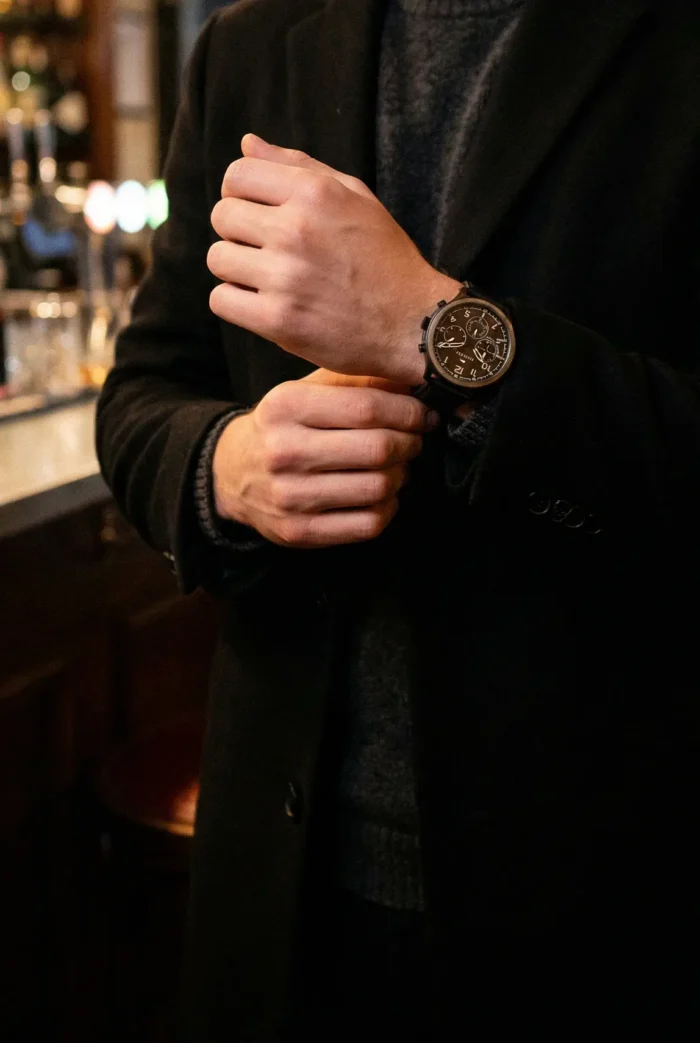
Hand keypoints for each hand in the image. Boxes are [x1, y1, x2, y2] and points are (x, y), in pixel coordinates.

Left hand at [207, 133, 461, 384]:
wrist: (413, 324)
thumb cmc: (385, 259)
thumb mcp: (355, 197)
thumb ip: (300, 166)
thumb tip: (246, 144)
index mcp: (315, 193)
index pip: (236, 176)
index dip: (240, 194)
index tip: (258, 214)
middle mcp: (296, 229)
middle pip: (222, 216)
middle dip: (239, 232)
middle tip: (267, 251)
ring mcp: (284, 277)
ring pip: (218, 259)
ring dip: (236, 269)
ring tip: (267, 279)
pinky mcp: (277, 320)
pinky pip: (221, 300)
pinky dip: (236, 303)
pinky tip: (262, 303)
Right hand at [212, 370, 439, 547]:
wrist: (232, 475)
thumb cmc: (282, 427)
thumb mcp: (305, 392)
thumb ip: (354, 381)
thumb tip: (410, 379)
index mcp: (285, 407)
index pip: (366, 408)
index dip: (408, 412)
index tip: (423, 415)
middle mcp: (283, 451)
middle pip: (377, 449)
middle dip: (410, 443)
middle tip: (414, 441)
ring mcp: (290, 497)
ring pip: (378, 488)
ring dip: (401, 476)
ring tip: (397, 467)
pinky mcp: (299, 532)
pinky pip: (368, 524)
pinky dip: (388, 508)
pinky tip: (382, 496)